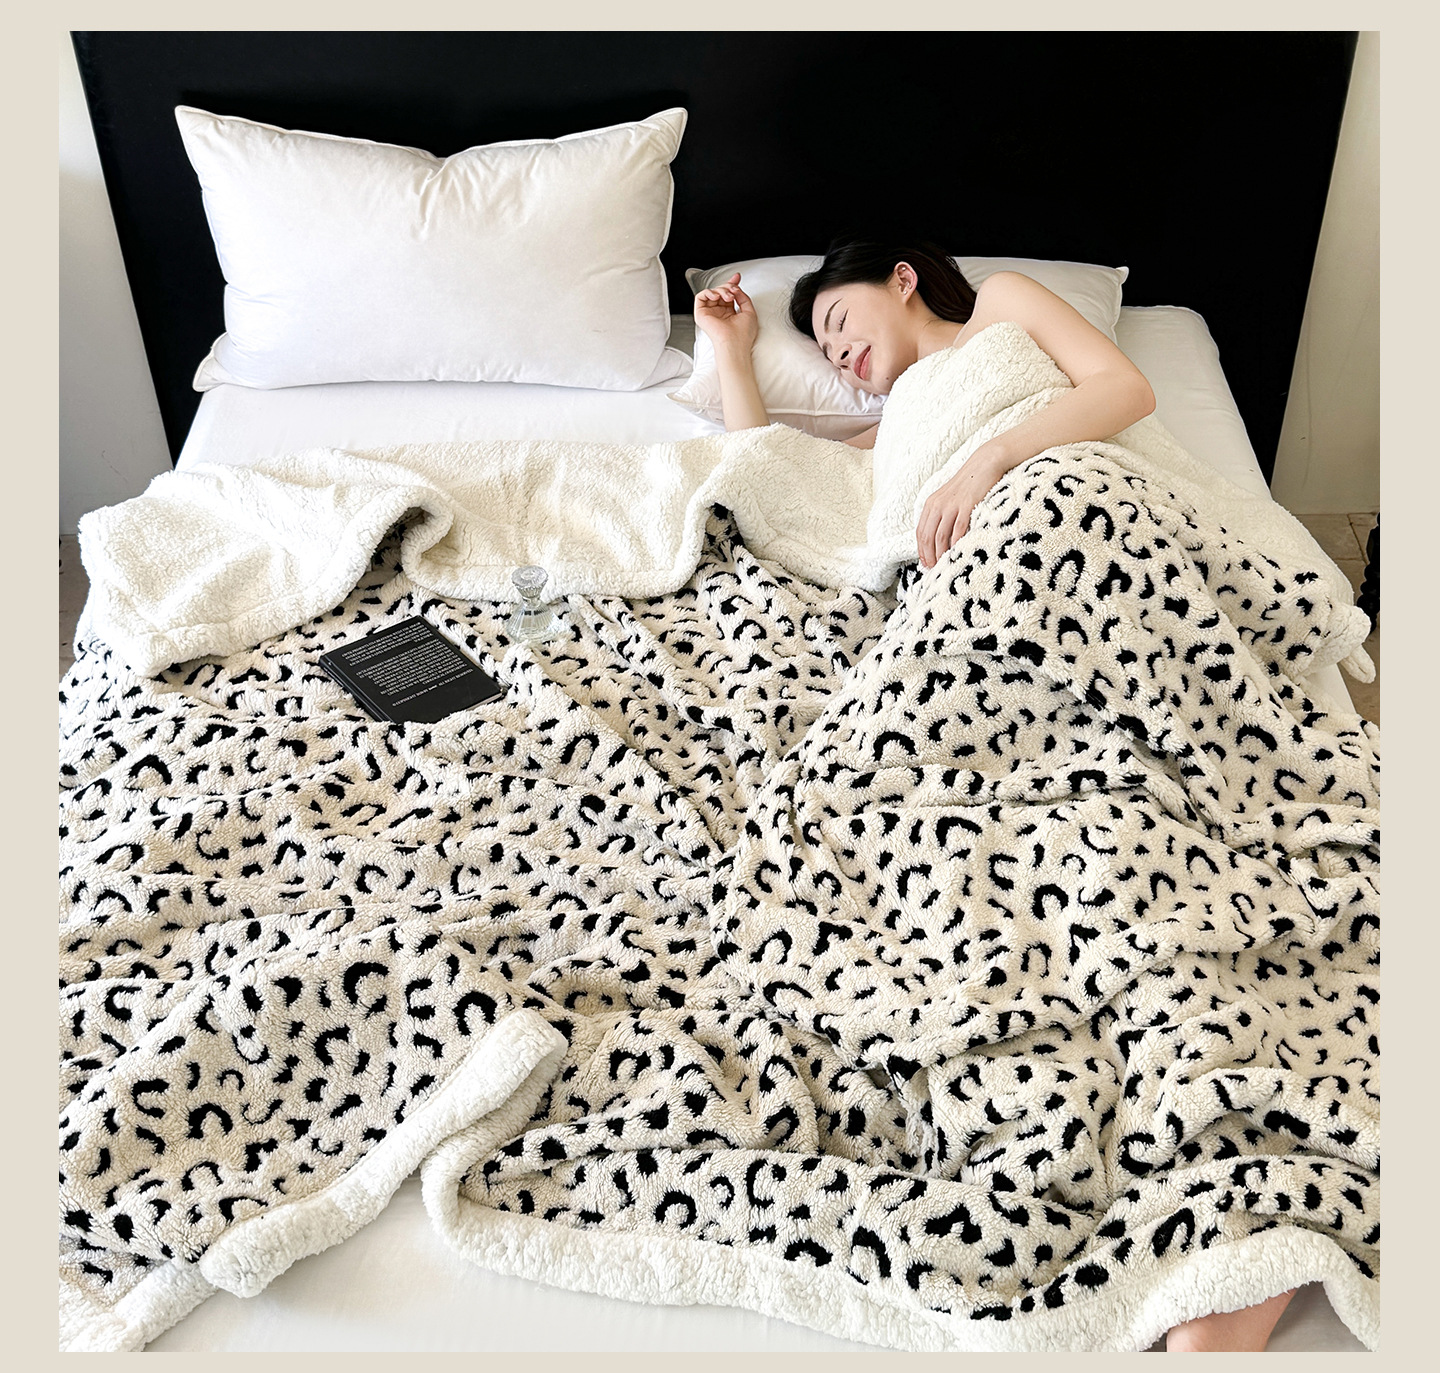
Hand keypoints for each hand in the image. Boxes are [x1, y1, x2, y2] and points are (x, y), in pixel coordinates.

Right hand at [694, 272, 758, 351]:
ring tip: (729, 297)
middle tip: (734, 290)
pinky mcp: (701, 314)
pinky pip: (700, 297)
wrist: (735, 344)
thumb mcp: (749, 311)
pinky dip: (709, 292)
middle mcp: (719, 312)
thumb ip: (743, 297)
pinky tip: (717, 297)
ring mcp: (710, 313)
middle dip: (728, 286)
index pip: (728, 294)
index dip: (732, 283)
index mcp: (729, 312)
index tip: (737, 277)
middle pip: (720, 291)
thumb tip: (736, 288)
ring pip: (712, 292)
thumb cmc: (743, 334)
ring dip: (721, 290)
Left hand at [915, 450, 1009, 568]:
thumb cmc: (969, 485)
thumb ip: (942, 514)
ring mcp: (952, 505)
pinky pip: (958, 529)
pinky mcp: (967, 505)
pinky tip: (957, 553)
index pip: (920, 532)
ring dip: (941, 554)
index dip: (921, 550)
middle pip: (928, 537)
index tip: (926, 564)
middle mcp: (938, 505)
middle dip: (929, 556)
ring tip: (944, 565)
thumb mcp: (949, 498)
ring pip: (941, 536)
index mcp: (931, 504)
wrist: (984, 464)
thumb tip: (940, 538)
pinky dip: (956, 544)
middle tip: (934, 570)